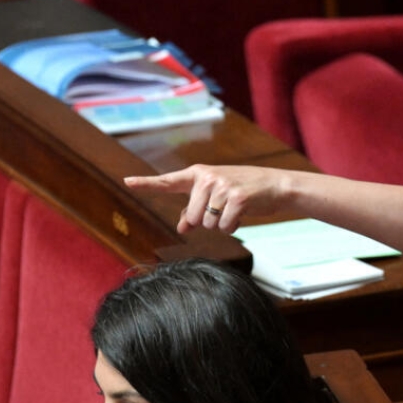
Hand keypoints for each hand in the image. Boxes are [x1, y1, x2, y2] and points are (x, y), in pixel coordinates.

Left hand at [125, 164, 285, 233]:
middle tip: (225, 209)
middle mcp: (207, 177)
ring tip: (235, 209)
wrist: (276, 185)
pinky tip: (243, 214)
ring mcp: (222, 186)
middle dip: (208, 221)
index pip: (168, 181)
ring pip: (209, 224)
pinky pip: (225, 226)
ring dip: (222, 224)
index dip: (146, 184)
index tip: (127, 183)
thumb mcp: (217, 196)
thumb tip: (182, 228)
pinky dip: (233, 226)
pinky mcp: (237, 198)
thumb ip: (195, 210)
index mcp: (198, 175)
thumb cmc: (243, 190)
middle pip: (193, 218)